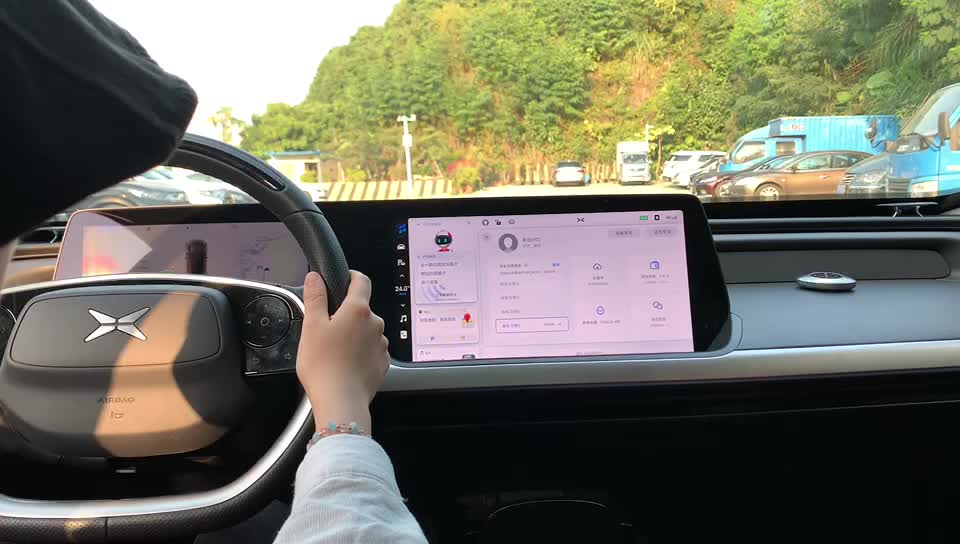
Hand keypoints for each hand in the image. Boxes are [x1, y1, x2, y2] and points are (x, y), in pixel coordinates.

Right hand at [296, 270, 388, 431]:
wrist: (341, 402)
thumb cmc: (324, 366)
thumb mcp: (311, 327)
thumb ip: (315, 298)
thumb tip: (315, 278)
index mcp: (358, 310)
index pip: (361, 281)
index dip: (352, 277)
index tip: (343, 280)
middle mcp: (375, 324)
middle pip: (362, 310)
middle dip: (346, 315)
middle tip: (327, 330)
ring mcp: (381, 345)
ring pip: (367, 332)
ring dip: (354, 336)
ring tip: (335, 352)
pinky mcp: (382, 363)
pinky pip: (371, 351)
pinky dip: (360, 354)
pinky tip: (346, 364)